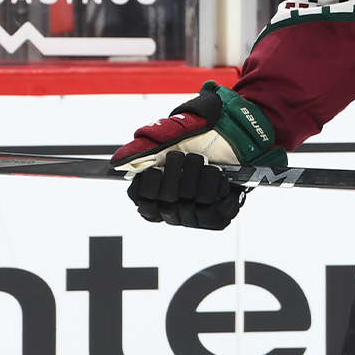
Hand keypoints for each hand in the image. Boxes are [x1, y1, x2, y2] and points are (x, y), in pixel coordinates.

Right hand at [113, 82, 286, 228]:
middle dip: (177, 171)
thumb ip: (143, 146)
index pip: (141, 200)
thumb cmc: (200, 137)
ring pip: (188, 206)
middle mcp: (172, 208)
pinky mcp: (215, 219)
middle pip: (165, 201)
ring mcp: (193, 216)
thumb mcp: (169, 134)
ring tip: (205, 162)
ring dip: (198, 175)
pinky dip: (214, 186)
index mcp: (156, 192)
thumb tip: (118, 161)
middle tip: (187, 156)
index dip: (150, 184)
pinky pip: (209, 212)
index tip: (158, 168)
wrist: (236, 137)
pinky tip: (218, 176)